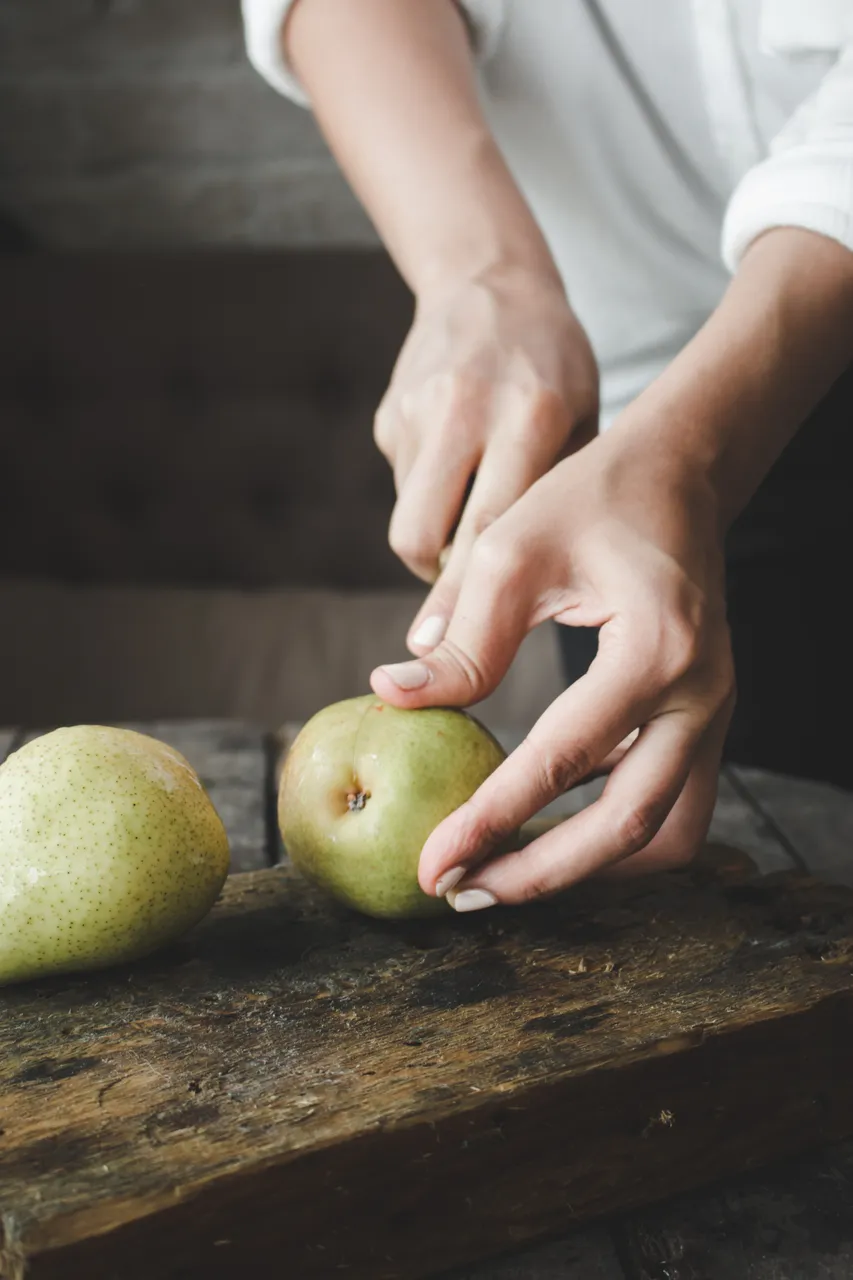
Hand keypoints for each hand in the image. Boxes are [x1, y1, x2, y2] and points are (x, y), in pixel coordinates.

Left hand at [370, 422, 734, 907]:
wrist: (676, 476)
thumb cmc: (590, 500)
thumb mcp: (512, 552)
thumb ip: (462, 638)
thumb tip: (395, 696)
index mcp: (656, 650)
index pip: (564, 760)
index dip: (491, 820)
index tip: (433, 865)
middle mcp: (702, 696)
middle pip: (631, 828)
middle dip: (543, 875)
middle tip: (463, 891)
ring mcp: (714, 714)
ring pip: (665, 835)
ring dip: (588, 868)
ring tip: (503, 872)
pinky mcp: (704, 721)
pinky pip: (667, 805)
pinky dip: (609, 832)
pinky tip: (543, 825)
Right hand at [374, 268, 597, 626]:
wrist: (490, 283)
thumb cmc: (554, 369)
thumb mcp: (581, 423)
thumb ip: (554, 499)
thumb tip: (520, 602)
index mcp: (529, 414)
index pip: (489, 528)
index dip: (468, 598)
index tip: (449, 651)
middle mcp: (465, 409)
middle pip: (425, 536)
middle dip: (438, 585)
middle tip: (458, 607)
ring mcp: (417, 409)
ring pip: (409, 520)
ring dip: (436, 541)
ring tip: (474, 511)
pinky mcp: (388, 413)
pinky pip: (403, 487)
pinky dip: (428, 496)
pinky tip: (455, 461)